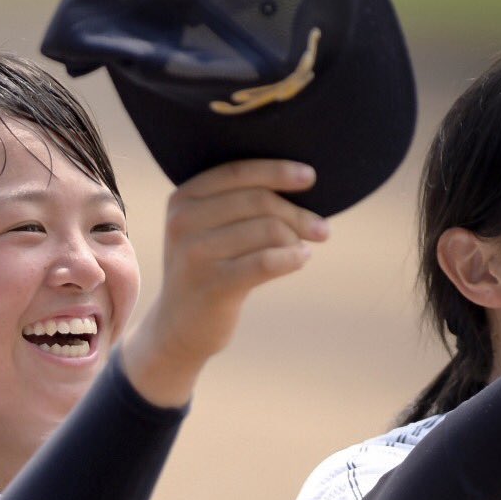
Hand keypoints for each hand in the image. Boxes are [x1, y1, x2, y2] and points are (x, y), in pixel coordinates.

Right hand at [121, 159, 328, 406]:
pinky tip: (302, 259)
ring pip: (268, 230)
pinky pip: (267, 262)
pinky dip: (293, 258)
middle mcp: (184, 223)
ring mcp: (196, 254)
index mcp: (182, 200)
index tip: (310, 178)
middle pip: (258, 200)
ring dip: (296, 239)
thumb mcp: (206, 230)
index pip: (238, 172)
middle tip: (322, 229)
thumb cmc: (207, 271)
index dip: (278, 171)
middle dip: (297, 213)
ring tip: (303, 249)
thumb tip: (300, 180)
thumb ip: (236, 202)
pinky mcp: (214, 285)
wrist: (179, 328)